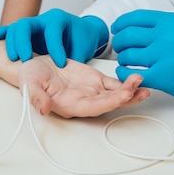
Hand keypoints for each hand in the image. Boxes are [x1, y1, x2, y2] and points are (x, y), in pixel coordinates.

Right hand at [0, 8, 108, 67]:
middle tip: (26, 60)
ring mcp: (33, 25)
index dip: (55, 48)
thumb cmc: (82, 39)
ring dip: (12, 43)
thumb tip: (65, 72)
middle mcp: (43, 19)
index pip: (52, 31)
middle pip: (26, 25)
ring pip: (16, 28)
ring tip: (13, 58)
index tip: (60, 64)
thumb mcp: (82, 48)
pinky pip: (12, 30)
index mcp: (58, 19)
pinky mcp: (27, 33)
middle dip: (23, 42)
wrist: (82, 31)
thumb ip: (73, 58)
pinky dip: (4, 33)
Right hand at [18, 56, 149, 117]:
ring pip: (115, 94)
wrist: (34, 66)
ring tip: (143, 84)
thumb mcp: (29, 84)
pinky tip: (137, 78)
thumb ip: (36, 97)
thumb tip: (43, 108)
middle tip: (140, 89)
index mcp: (71, 105)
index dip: (109, 102)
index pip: (94, 107)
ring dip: (130, 91)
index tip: (123, 95)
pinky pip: (114, 83)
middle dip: (126, 97)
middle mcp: (84, 102)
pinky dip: (126, 82)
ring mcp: (92, 91)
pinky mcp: (95, 80)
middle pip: (109, 103)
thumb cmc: (30, 77)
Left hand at [111, 10, 173, 109]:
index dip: (121, 23)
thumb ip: (164, 24)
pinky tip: (127, 74)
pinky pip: (133, 74)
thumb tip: (135, 24)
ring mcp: (166, 56)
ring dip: (122, 59)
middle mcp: (168, 36)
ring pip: (128, 55)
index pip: (136, 17)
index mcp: (173, 21)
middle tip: (121, 48)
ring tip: (126, 61)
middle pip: (128, 36)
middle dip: (120, 42)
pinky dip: (124, 74)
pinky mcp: (165, 77)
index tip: (117, 28)